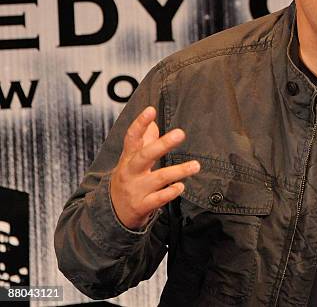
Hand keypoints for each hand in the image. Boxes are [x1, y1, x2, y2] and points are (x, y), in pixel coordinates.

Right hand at [110, 106, 199, 229]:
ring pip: (158, 178)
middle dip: (162, 144)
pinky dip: (170, 192)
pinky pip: (158, 199)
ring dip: (178, 171)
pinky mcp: (142, 206)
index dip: (140, 123)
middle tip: (180, 133)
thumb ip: (143, 141)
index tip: (151, 110)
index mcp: (128, 158)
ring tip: (196, 165)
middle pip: (145, 155)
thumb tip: (153, 121)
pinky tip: (181, 186)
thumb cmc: (128, 179)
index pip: (132, 137)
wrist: (112, 214)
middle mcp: (130, 172)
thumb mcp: (131, 160)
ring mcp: (136, 190)